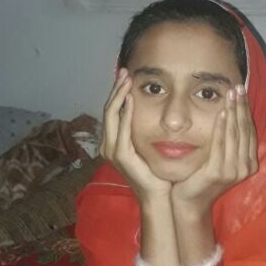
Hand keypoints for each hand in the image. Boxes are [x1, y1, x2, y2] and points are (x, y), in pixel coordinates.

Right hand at [99, 68, 171, 203]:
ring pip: (111, 116)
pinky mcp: (121, 156)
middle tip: (124, 71)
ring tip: (126, 80)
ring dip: (119, 96)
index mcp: (111, 142)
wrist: (158, 195)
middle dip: (116, 89)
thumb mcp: (145, 144)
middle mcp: (107, 145)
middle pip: (108, 110)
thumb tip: (143, 106)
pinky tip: (130, 99)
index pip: (111, 111)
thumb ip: (139, 128)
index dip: (117, 92)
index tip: (125, 75)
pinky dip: (125, 113)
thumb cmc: (155, 171)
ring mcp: (112, 151)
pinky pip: (122, 129)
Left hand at [171, 85, 257, 218]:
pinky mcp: (219, 171)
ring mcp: (233, 170)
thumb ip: (228, 143)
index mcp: (249, 163)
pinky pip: (221, 143)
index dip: (246, 109)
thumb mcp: (220, 158)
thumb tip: (230, 116)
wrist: (190, 202)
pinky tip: (222, 112)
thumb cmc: (202, 178)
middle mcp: (245, 167)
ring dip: (233, 111)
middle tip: (238, 87)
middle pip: (244, 129)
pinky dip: (221, 127)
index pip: (249, 130)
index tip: (242, 91)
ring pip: (234, 134)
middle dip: (241, 106)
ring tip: (231, 94)